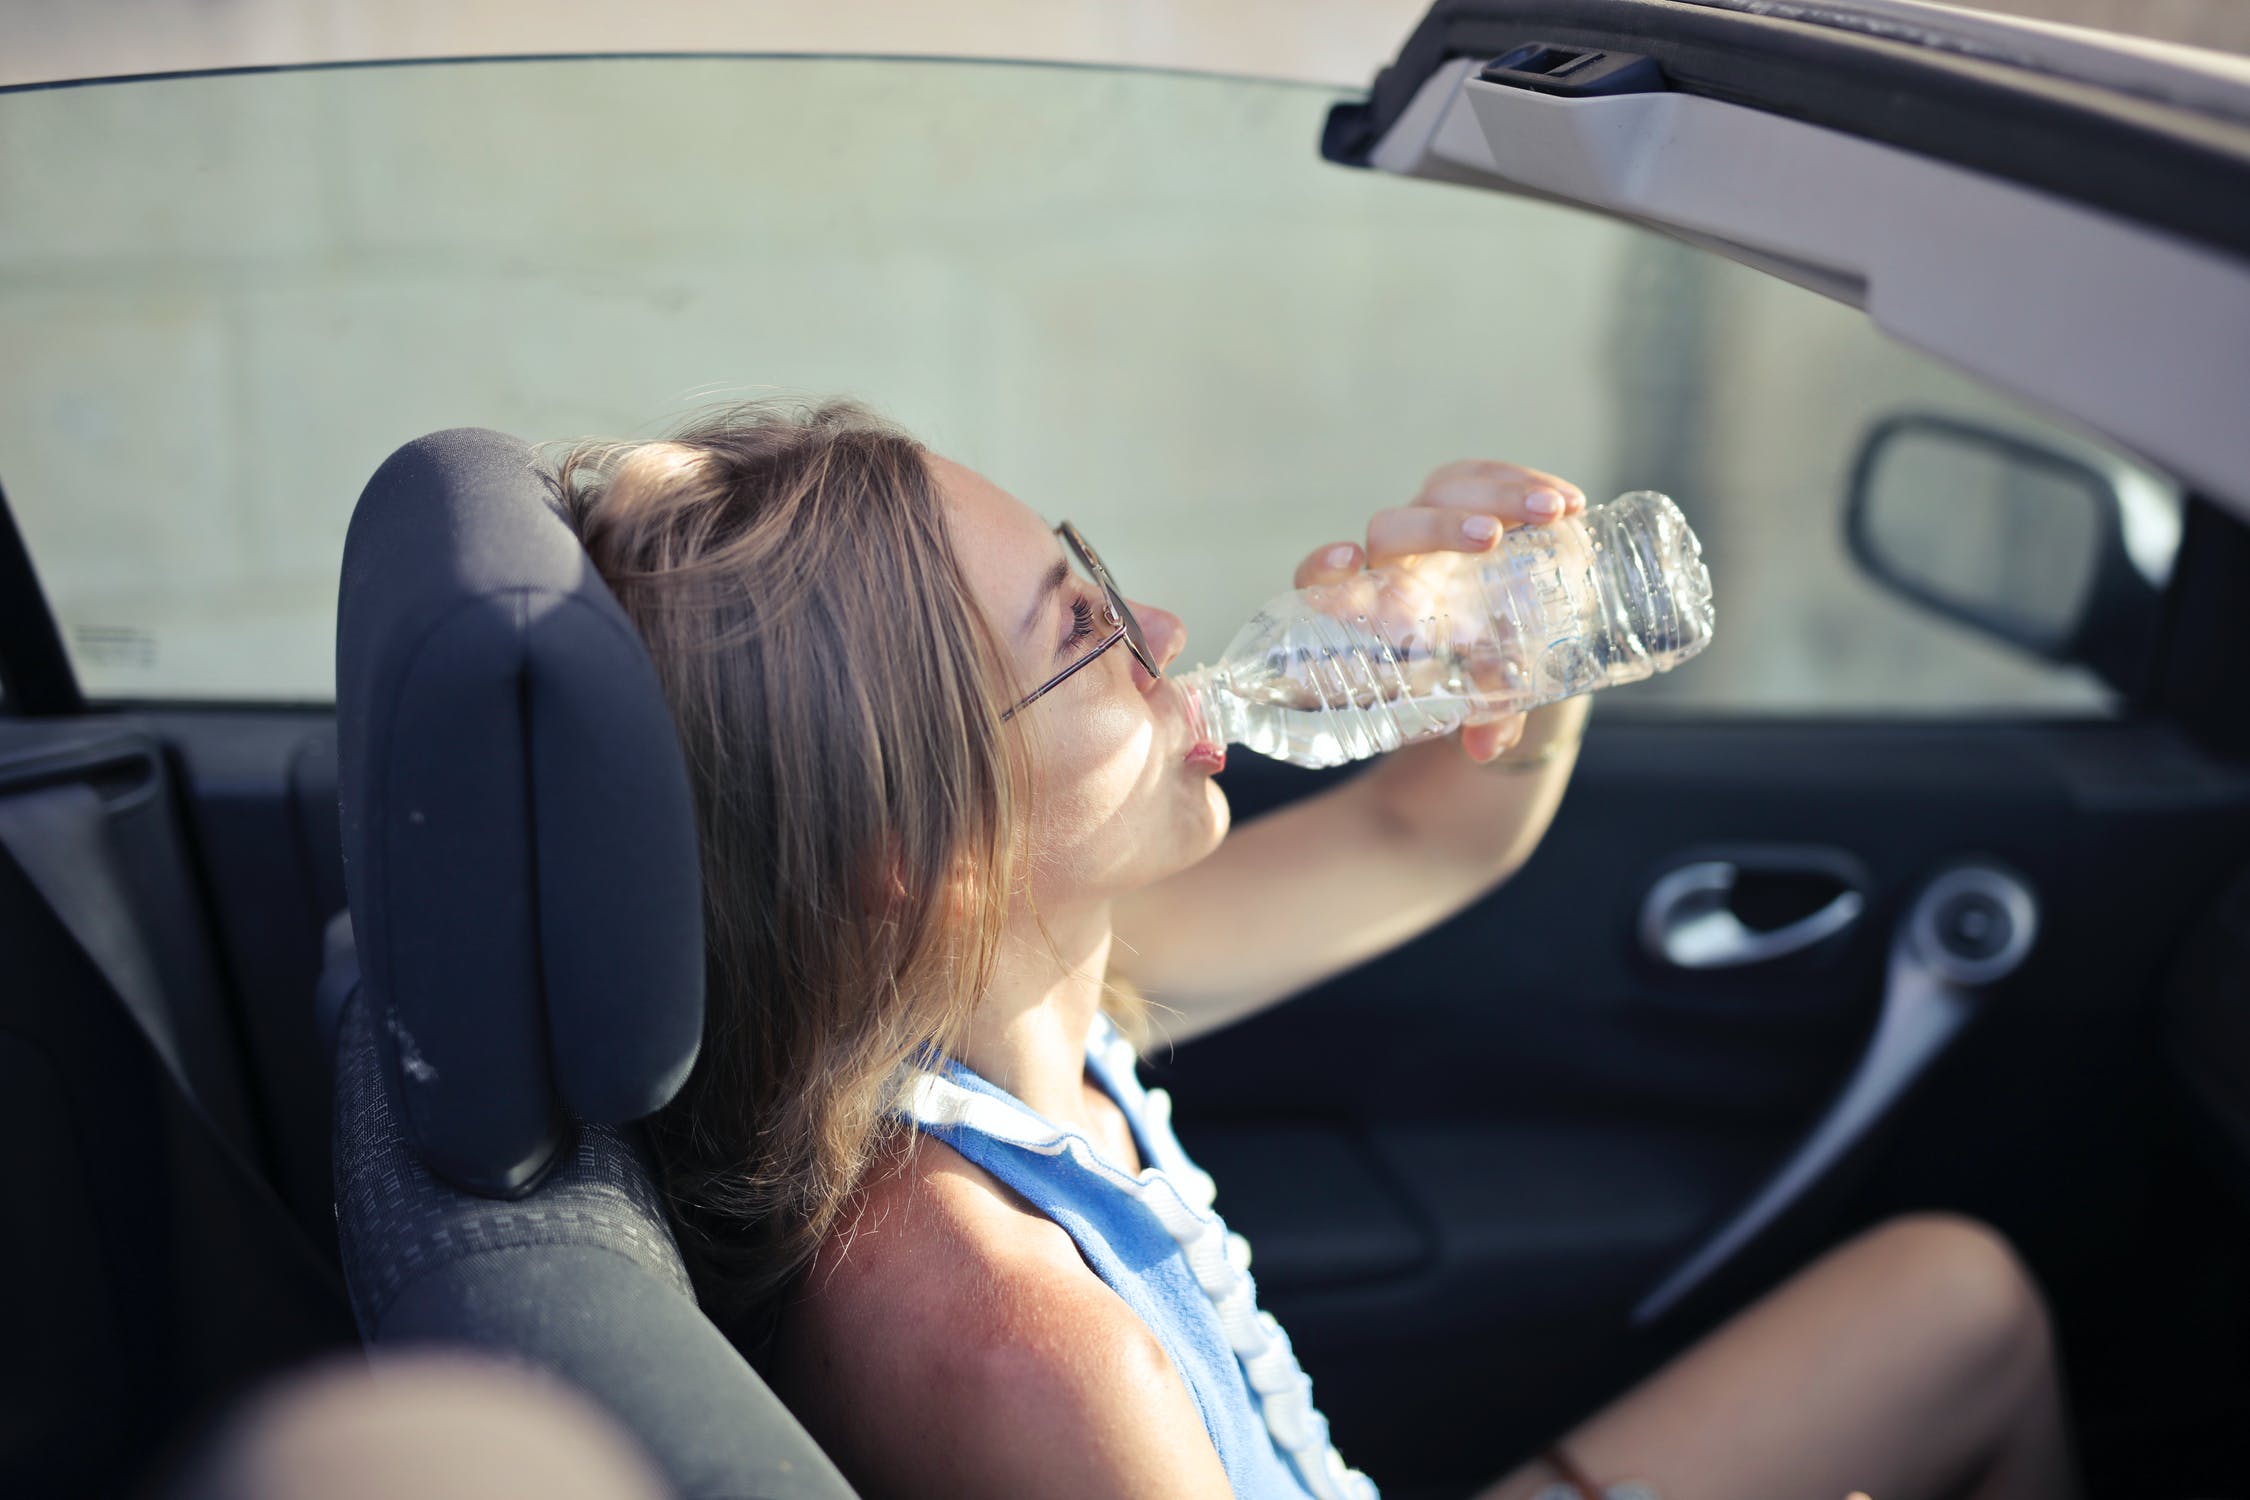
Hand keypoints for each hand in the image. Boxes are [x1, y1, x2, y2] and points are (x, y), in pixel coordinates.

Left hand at [1291, 460, 1587, 761]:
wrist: (1511, 644)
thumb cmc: (1475, 675)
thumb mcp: (1481, 701)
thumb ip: (1485, 719)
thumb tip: (1484, 747)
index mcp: (1375, 610)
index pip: (1322, 581)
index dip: (1324, 569)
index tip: (1346, 559)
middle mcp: (1395, 561)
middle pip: (1391, 528)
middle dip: (1438, 528)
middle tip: (1490, 539)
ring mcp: (1432, 523)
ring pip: (1443, 491)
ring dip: (1497, 496)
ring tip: (1552, 513)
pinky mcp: (1472, 499)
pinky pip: (1486, 476)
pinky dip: (1525, 482)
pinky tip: (1569, 502)